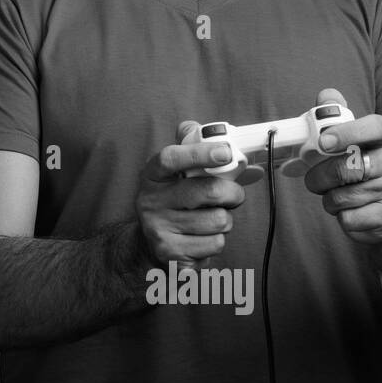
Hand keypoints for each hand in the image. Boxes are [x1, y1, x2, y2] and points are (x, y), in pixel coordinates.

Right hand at [135, 124, 246, 269]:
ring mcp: (159, 230)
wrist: (148, 246)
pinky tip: (202, 238)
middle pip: (209, 191)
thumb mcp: (169, 176)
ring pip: (219, 220)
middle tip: (233, 195)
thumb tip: (193, 126)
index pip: (171, 158)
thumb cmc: (170, 203)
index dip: (200, 153)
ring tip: (210, 219)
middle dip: (233, 193)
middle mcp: (151, 202)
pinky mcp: (173, 256)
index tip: (226, 152)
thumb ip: (185, 149)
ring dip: (225, 220)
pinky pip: (215, 245)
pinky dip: (217, 241)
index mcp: (152, 176)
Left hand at [304, 88, 381, 244]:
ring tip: (336, 195)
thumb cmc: (366, 167)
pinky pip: (351, 219)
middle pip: (348, 168)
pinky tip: (350, 211)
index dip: (348, 132)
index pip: (375, 126)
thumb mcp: (355, 138)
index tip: (323, 140)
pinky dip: (341, 218)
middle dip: (320, 177)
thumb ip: (337, 115)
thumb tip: (326, 96)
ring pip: (344, 197)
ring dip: (329, 199)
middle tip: (314, 180)